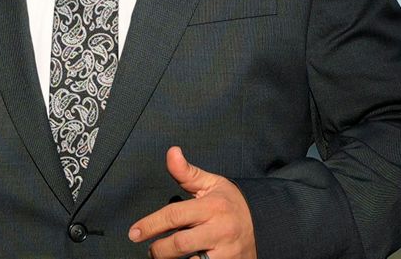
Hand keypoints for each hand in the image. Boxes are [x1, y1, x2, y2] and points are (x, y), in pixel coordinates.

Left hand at [128, 146, 256, 258]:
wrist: (265, 225)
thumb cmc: (230, 203)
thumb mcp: (212, 184)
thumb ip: (187, 172)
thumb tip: (171, 152)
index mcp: (212, 206)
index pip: (175, 215)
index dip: (151, 224)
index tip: (134, 233)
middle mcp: (219, 229)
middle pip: (180, 244)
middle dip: (159, 250)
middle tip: (151, 251)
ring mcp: (226, 252)